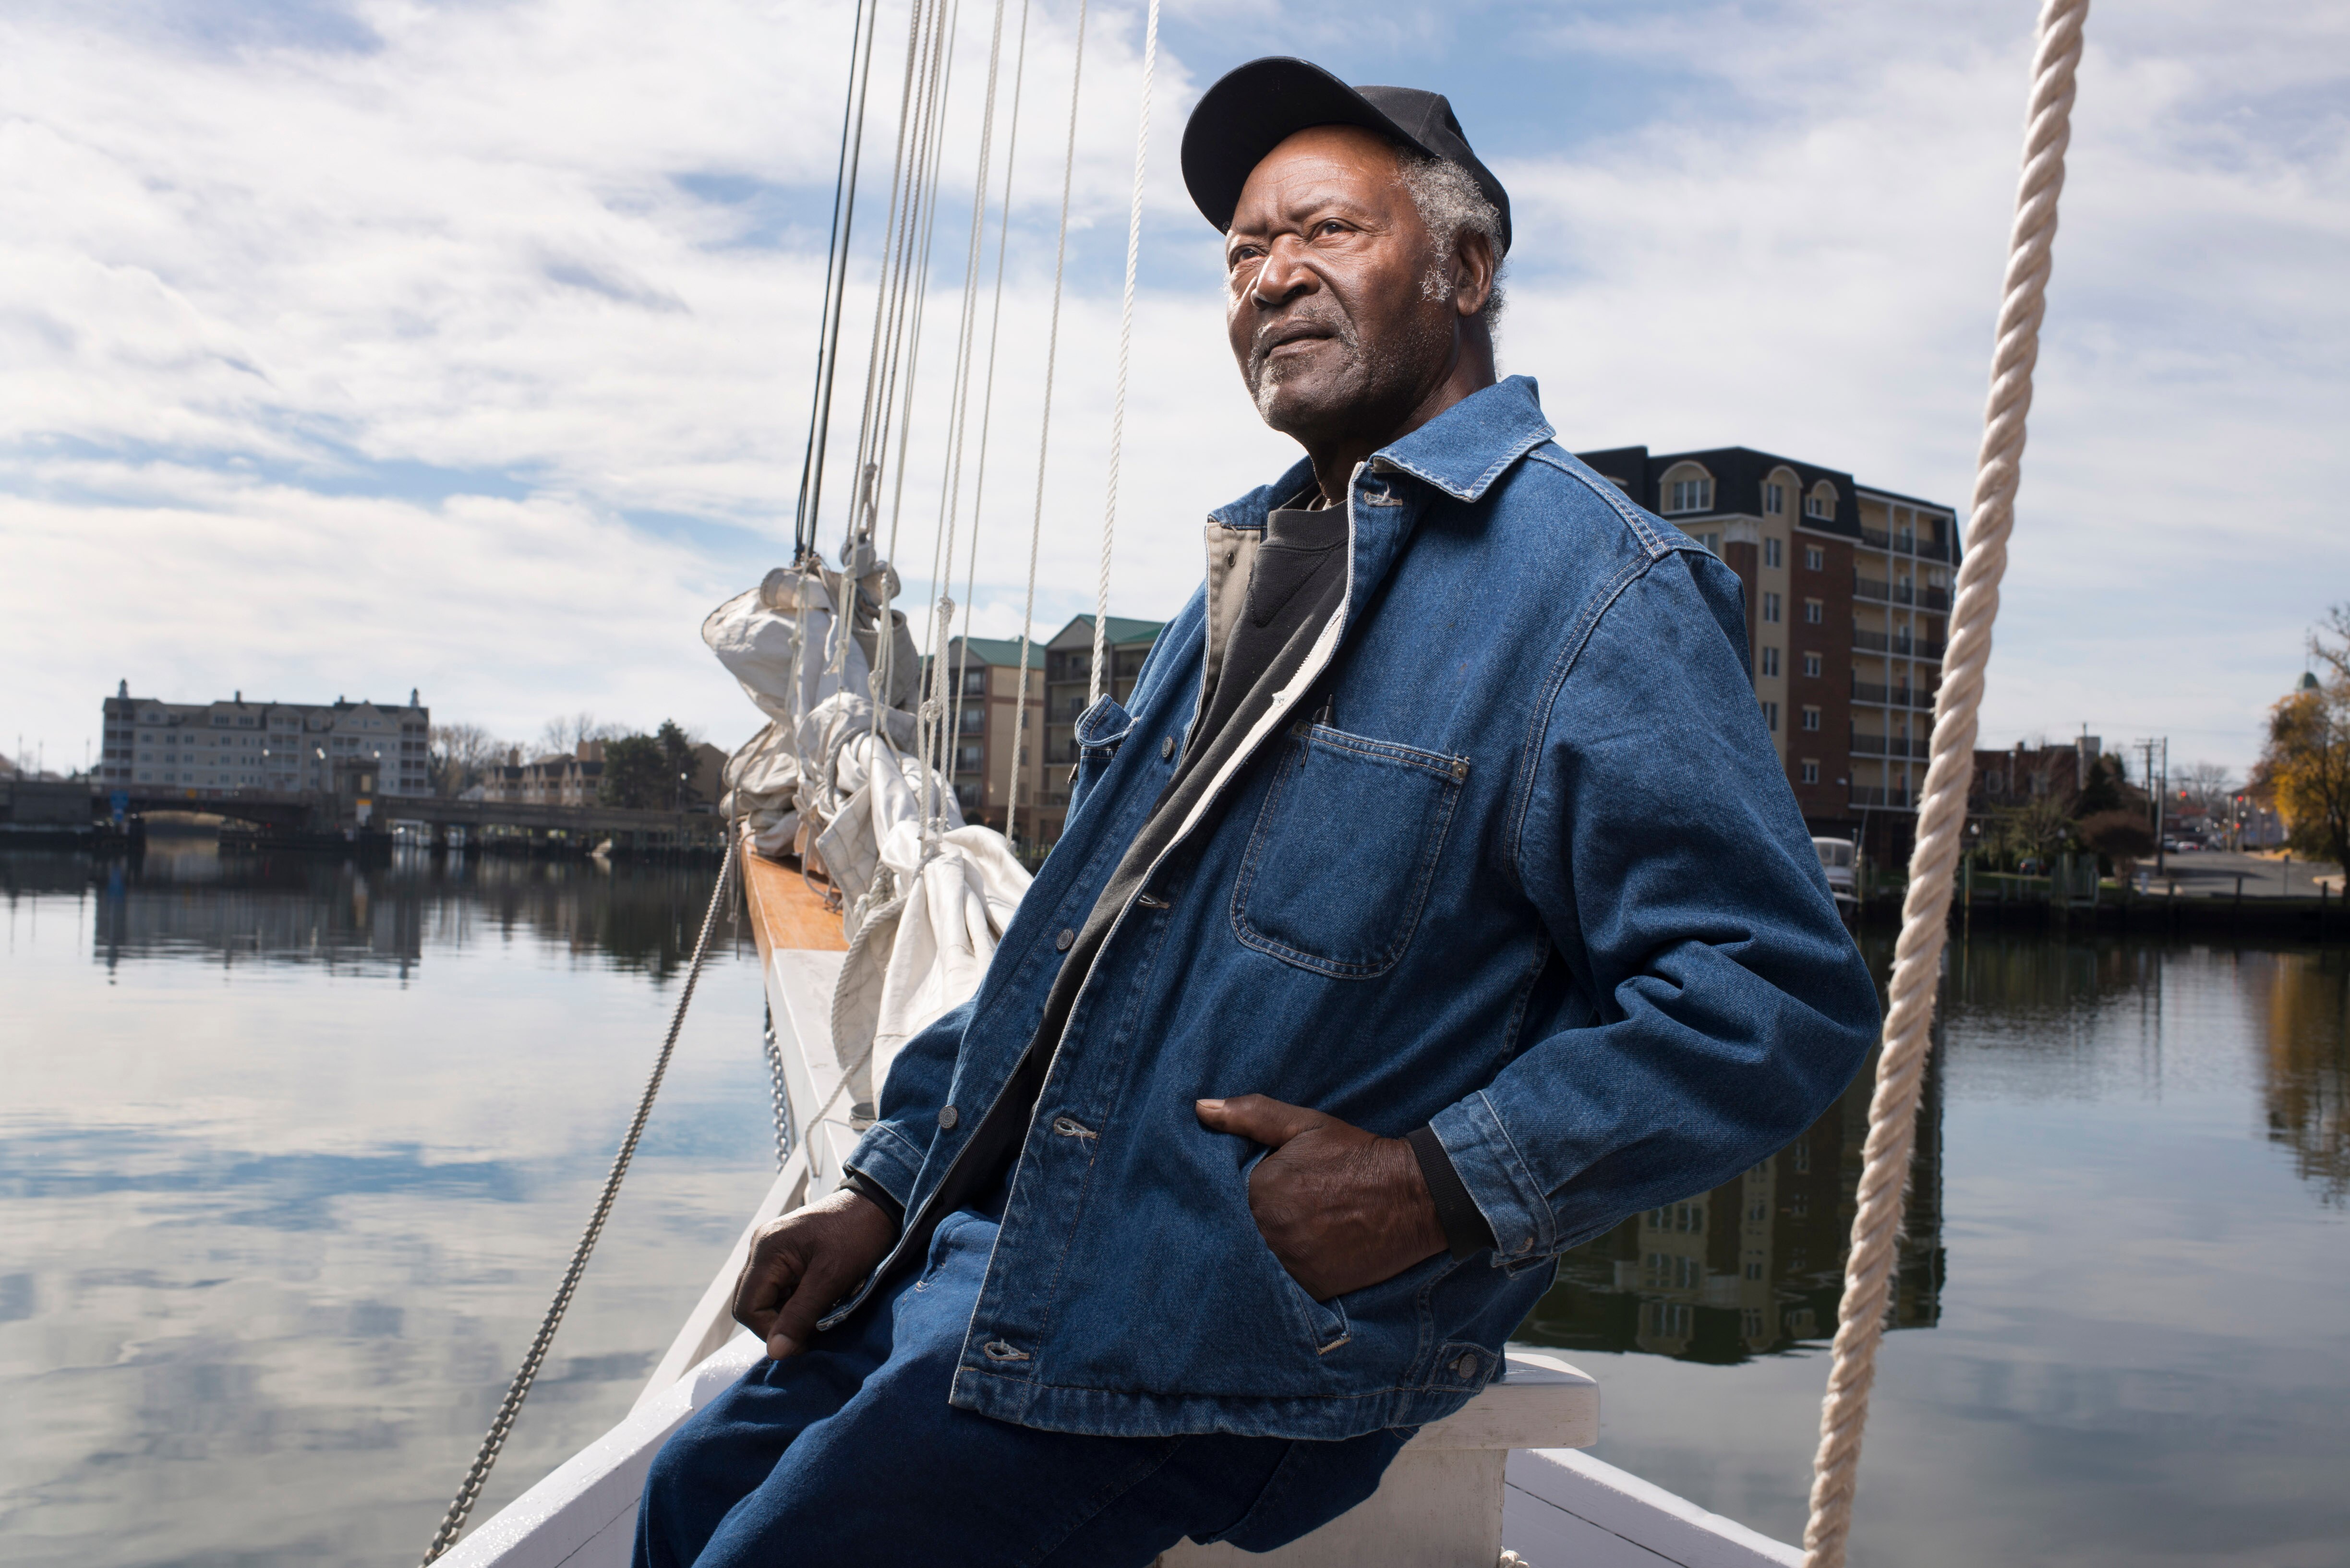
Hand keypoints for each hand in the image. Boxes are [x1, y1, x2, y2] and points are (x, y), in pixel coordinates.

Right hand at [730, 1188, 896, 1358]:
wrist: (878, 1204)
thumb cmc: (858, 1235)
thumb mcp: (831, 1278)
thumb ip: (800, 1315)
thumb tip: (775, 1353)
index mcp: (767, 1250)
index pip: (747, 1308)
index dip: (771, 1332)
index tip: (803, 1342)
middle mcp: (761, 1247)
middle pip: (751, 1303)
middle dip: (778, 1324)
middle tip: (812, 1332)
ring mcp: (772, 1249)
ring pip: (765, 1298)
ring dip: (788, 1313)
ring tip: (820, 1312)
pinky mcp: (785, 1252)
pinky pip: (778, 1287)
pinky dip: (795, 1301)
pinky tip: (820, 1300)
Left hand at [1195, 1094, 1445, 1301]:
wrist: (1413, 1195)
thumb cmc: (1355, 1156)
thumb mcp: (1304, 1124)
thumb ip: (1249, 1115)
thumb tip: (1200, 1108)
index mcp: (1260, 1189)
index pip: (1230, 1198)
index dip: (1246, 1194)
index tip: (1272, 1190)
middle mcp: (1270, 1231)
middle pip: (1244, 1231)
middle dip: (1256, 1223)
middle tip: (1290, 1213)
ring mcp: (1292, 1263)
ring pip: (1262, 1259)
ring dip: (1271, 1249)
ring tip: (1302, 1233)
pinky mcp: (1313, 1287)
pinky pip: (1287, 1286)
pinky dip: (1293, 1272)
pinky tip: (1312, 1254)